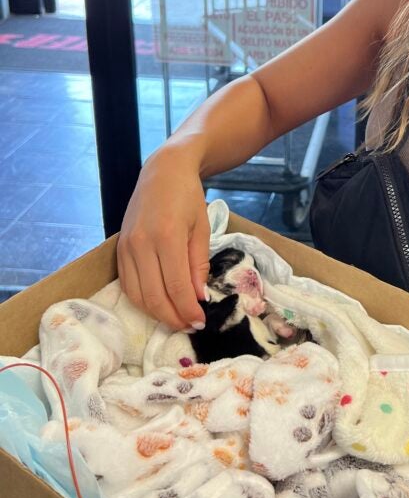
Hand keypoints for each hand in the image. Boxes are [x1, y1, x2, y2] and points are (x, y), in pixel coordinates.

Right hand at [116, 149, 210, 329]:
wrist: (163, 172)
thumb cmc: (188, 197)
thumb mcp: (202, 229)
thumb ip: (199, 265)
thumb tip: (198, 299)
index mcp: (166, 237)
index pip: (176, 287)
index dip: (188, 310)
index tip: (201, 321)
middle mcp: (141, 244)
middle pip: (153, 296)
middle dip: (173, 317)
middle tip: (189, 325)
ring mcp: (126, 247)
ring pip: (137, 295)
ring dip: (156, 313)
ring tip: (176, 318)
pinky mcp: (119, 249)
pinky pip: (127, 284)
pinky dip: (142, 300)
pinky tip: (158, 304)